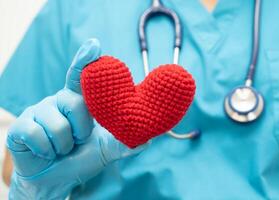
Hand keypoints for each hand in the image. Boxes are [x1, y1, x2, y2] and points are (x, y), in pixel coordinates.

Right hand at [6, 39, 146, 199]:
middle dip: (81, 130)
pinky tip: (46, 152)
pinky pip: (36, 135)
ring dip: (64, 145)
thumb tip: (148, 140)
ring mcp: (38, 112)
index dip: (85, 60)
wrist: (56, 180)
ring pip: (57, 125)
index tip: (94, 44)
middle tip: (78, 141)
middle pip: (75, 103)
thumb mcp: (106, 150)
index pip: (80, 76)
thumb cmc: (82, 158)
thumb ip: (125, 143)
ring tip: (62, 148)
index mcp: (78, 101)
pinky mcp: (20, 127)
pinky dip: (46, 151)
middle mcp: (58, 100)